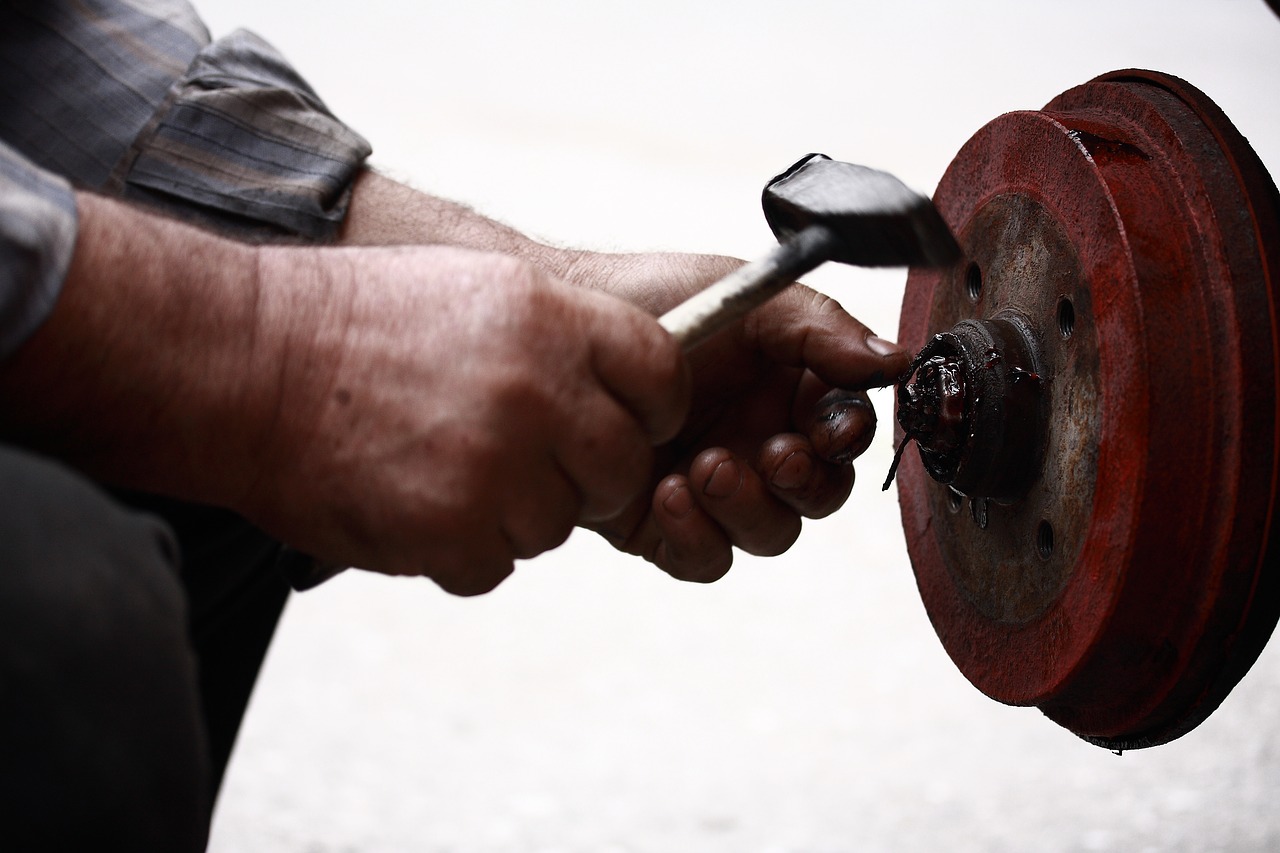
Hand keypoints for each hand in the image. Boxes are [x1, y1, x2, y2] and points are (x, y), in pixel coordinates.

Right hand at [243, 245, 689, 594]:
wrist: (247, 364)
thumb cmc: (358, 321)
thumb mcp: (479, 288)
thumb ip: (564, 335)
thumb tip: (625, 386)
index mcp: (553, 320)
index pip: (663, 375)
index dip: (653, 406)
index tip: (628, 420)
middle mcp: (538, 392)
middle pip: (624, 465)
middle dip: (587, 473)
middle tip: (529, 460)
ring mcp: (498, 466)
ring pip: (559, 524)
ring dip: (514, 512)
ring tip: (444, 467)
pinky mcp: (453, 531)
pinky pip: (498, 565)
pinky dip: (461, 550)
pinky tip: (414, 500)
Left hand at [565, 252, 909, 581]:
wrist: (565, 330)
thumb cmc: (658, 301)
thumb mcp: (747, 299)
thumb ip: (822, 329)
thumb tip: (895, 360)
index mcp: (791, 391)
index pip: (845, 434)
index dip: (846, 440)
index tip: (828, 431)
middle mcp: (759, 443)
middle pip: (817, 495)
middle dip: (802, 482)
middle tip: (771, 456)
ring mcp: (715, 488)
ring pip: (768, 534)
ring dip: (747, 508)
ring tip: (702, 468)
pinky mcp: (665, 525)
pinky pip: (706, 558)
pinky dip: (698, 537)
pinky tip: (669, 496)